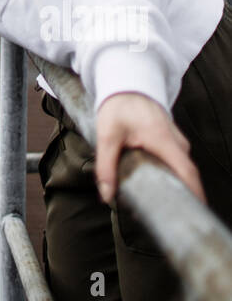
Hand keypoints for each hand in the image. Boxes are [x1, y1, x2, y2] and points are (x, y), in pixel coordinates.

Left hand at [94, 91, 205, 206]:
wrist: (125, 86)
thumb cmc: (119, 107)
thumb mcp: (107, 136)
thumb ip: (106, 166)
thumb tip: (107, 194)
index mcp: (164, 140)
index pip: (187, 172)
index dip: (193, 194)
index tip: (191, 212)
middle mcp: (176, 142)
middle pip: (185, 175)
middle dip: (177, 196)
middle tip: (160, 215)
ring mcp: (177, 141)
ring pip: (180, 169)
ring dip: (170, 185)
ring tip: (153, 202)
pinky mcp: (172, 142)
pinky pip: (176, 162)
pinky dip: (167, 174)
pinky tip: (152, 184)